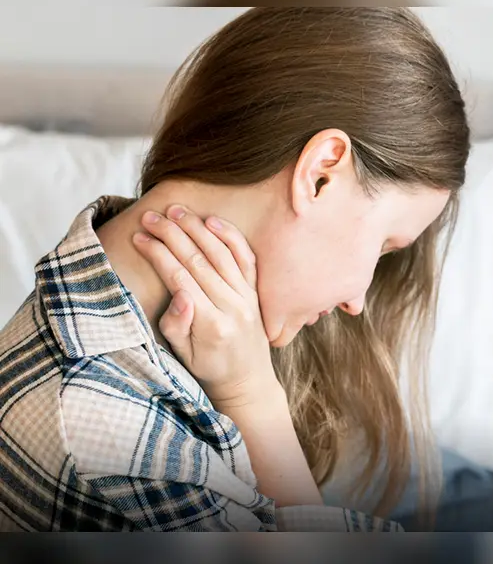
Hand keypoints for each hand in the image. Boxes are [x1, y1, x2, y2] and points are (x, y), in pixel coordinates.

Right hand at [132, 205, 280, 408]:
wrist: (247, 379)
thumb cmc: (207, 367)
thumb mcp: (183, 355)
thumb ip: (178, 326)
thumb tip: (179, 294)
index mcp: (212, 324)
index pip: (181, 278)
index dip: (158, 254)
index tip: (139, 237)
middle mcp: (234, 307)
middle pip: (199, 261)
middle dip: (172, 235)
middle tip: (151, 216)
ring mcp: (248, 297)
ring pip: (222, 254)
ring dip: (197, 229)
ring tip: (176, 210)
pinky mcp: (256, 291)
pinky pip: (245, 258)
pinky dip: (230, 237)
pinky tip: (212, 221)